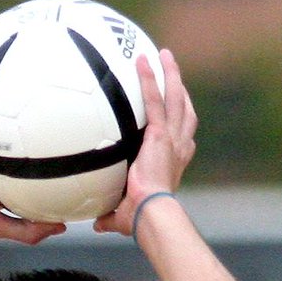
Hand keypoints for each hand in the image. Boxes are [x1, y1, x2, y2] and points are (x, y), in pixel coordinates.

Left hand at [94, 48, 196, 237]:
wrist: (151, 214)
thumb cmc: (142, 220)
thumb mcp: (125, 216)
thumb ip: (111, 216)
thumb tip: (96, 225)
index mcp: (174, 164)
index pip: (183, 138)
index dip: (182, 124)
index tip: (177, 112)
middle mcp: (179, 148)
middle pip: (185, 110)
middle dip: (180, 90)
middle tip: (172, 72)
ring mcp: (172, 139)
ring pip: (175, 98)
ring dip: (171, 74)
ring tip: (163, 55)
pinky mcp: (160, 134)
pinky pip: (154, 100)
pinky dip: (149, 79)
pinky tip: (142, 60)